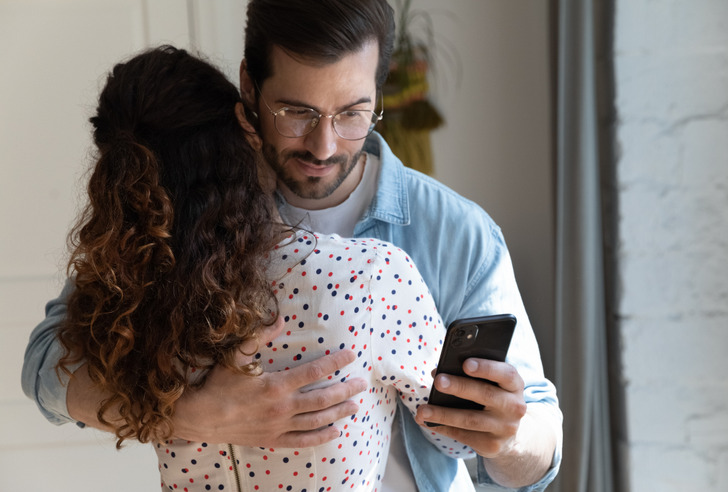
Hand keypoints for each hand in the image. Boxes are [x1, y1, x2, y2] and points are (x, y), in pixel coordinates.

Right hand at [173, 317, 367, 446]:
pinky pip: (303, 440)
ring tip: (355, 405)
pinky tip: (335, 431)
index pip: (314, 372)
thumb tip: (281, 320)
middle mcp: (282, 407)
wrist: (200, 417)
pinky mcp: (273, 439)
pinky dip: (321, 437)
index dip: (335, 362)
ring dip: (339, 412)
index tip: (351, 355)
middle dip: (345, 390)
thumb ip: (259, 337)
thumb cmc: (218, 384)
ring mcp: (279, 426)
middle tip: (361, 384)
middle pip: (323, 399)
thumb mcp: (235, 356)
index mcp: (276, 385)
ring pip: (317, 420)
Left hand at [414, 358, 526, 457]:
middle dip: (460, 387)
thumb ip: (472, 375)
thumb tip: (437, 373)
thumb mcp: (493, 384)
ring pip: (470, 420)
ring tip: (422, 410)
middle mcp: (514, 407)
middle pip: (486, 394)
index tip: (466, 364)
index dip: (486, 368)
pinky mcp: (492, 446)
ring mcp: (504, 428)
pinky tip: (427, 421)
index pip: (506, 374)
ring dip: (443, 414)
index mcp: (514, 385)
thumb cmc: (493, 398)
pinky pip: (463, 435)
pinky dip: (442, 427)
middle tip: (438, 381)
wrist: (511, 435)